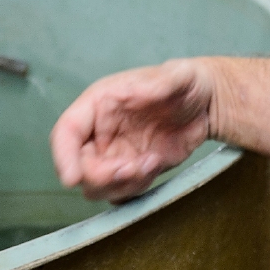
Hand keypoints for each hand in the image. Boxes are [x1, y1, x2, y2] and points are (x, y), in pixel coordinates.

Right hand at [50, 58, 217, 201]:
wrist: (205, 102)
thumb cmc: (185, 82)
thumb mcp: (178, 75)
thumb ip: (159, 82)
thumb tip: (134, 91)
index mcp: (100, 104)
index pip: (67, 131)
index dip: (63, 156)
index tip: (72, 178)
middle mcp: (101, 132)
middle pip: (79, 168)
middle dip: (102, 176)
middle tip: (132, 167)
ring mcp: (115, 155)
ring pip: (98, 186)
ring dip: (124, 183)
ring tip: (154, 161)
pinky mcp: (132, 171)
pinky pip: (121, 193)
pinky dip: (136, 188)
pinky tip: (157, 164)